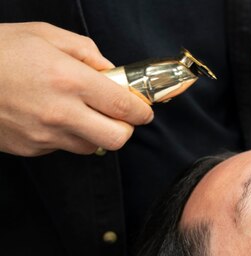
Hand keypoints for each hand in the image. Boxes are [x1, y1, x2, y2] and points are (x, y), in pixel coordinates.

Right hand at [0, 22, 153, 156]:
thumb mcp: (44, 35)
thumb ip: (85, 52)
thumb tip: (110, 71)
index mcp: (69, 80)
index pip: (124, 106)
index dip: (142, 111)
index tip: (144, 110)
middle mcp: (60, 112)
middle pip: (117, 138)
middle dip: (125, 128)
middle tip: (119, 116)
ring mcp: (44, 135)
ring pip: (92, 147)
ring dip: (96, 133)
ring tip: (81, 113)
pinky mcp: (30, 148)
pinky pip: (62, 148)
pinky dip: (67, 136)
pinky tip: (51, 117)